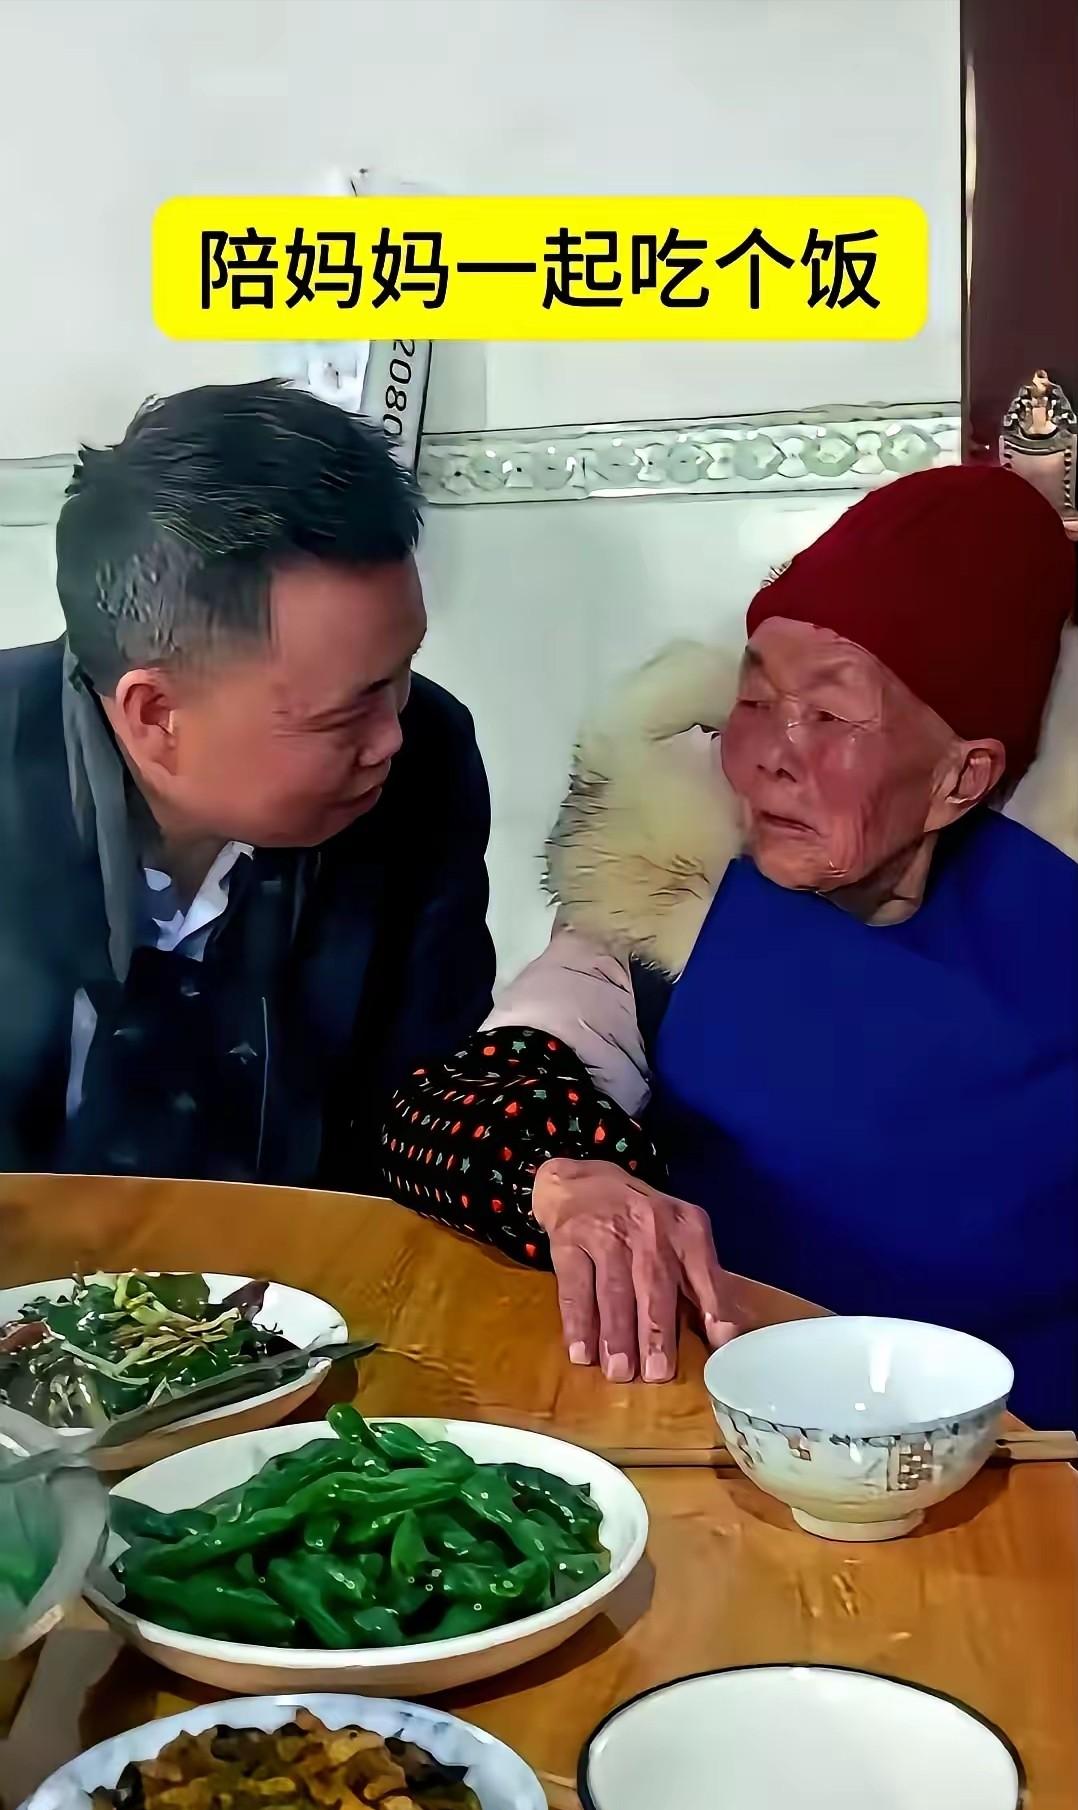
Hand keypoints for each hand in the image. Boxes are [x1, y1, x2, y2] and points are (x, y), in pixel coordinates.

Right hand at [531, 1158, 739, 1382]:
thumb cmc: (639, 1220)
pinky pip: (575, 1288)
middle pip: (654, 1285)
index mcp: (686, 1229)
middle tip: (657, 1373)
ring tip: (620, 1373)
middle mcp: (649, 1228)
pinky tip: (580, 1352)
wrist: (580, 1180)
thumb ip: (700, 1281)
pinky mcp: (569, 1240)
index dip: (712, 1310)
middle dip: (656, 1331)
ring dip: (617, 1335)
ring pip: (614, 1291)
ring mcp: (606, 1232)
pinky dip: (578, 1322)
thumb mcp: (678, 1235)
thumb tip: (723, 1337)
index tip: (717, 1346)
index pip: (704, 1273)